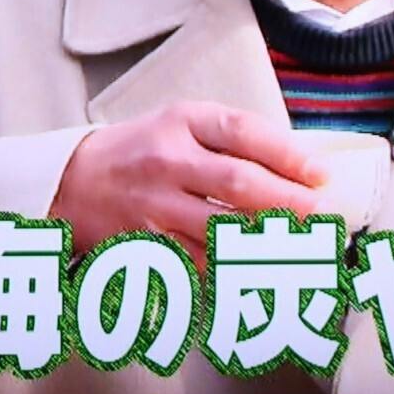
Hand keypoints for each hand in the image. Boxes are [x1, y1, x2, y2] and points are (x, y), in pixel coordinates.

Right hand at [49, 102, 327, 265]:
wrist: (72, 181)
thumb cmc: (142, 149)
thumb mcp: (181, 122)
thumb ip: (232, 137)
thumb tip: (298, 163)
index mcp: (181, 122)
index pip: (243, 132)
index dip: (288, 154)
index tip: (321, 173)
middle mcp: (167, 161)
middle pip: (238, 183)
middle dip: (288, 201)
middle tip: (319, 214)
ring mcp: (155, 206)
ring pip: (221, 229)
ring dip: (266, 240)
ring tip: (300, 245)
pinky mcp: (146, 244)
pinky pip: (199, 262)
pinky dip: (231, 269)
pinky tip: (259, 271)